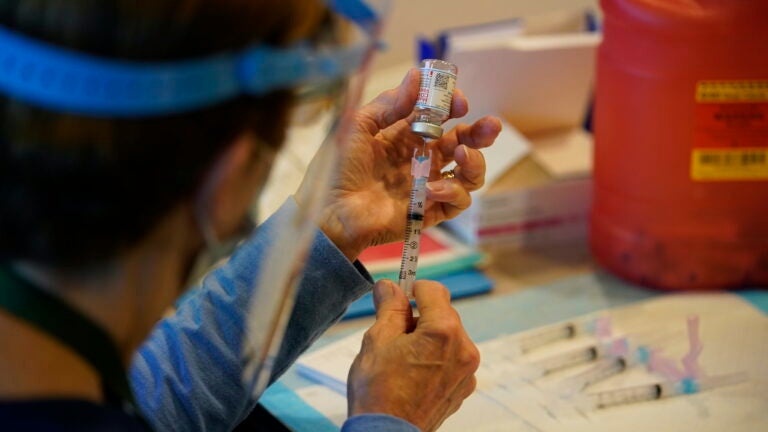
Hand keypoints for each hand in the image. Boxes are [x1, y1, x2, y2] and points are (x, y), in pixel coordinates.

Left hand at [297, 69, 501, 259]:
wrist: (329, 211)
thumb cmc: (337, 168)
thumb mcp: (358, 126)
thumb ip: (390, 103)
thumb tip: (417, 75)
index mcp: (405, 136)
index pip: (440, 117)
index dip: (453, 107)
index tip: (459, 103)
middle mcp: (422, 160)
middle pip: (464, 143)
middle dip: (481, 132)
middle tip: (490, 125)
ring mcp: (428, 186)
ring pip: (469, 173)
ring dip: (475, 161)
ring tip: (462, 154)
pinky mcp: (429, 212)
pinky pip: (458, 201)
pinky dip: (453, 192)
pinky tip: (432, 189)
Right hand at [347, 279, 479, 431]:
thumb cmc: (379, 392)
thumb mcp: (377, 339)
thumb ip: (389, 307)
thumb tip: (389, 286)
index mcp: (444, 331)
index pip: (433, 290)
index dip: (411, 289)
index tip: (397, 296)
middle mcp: (464, 349)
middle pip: (443, 313)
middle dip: (419, 316)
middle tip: (392, 332)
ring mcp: (467, 371)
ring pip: (448, 337)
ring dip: (428, 337)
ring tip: (402, 357)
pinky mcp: (463, 388)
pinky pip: (452, 359)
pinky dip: (436, 358)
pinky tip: (413, 373)